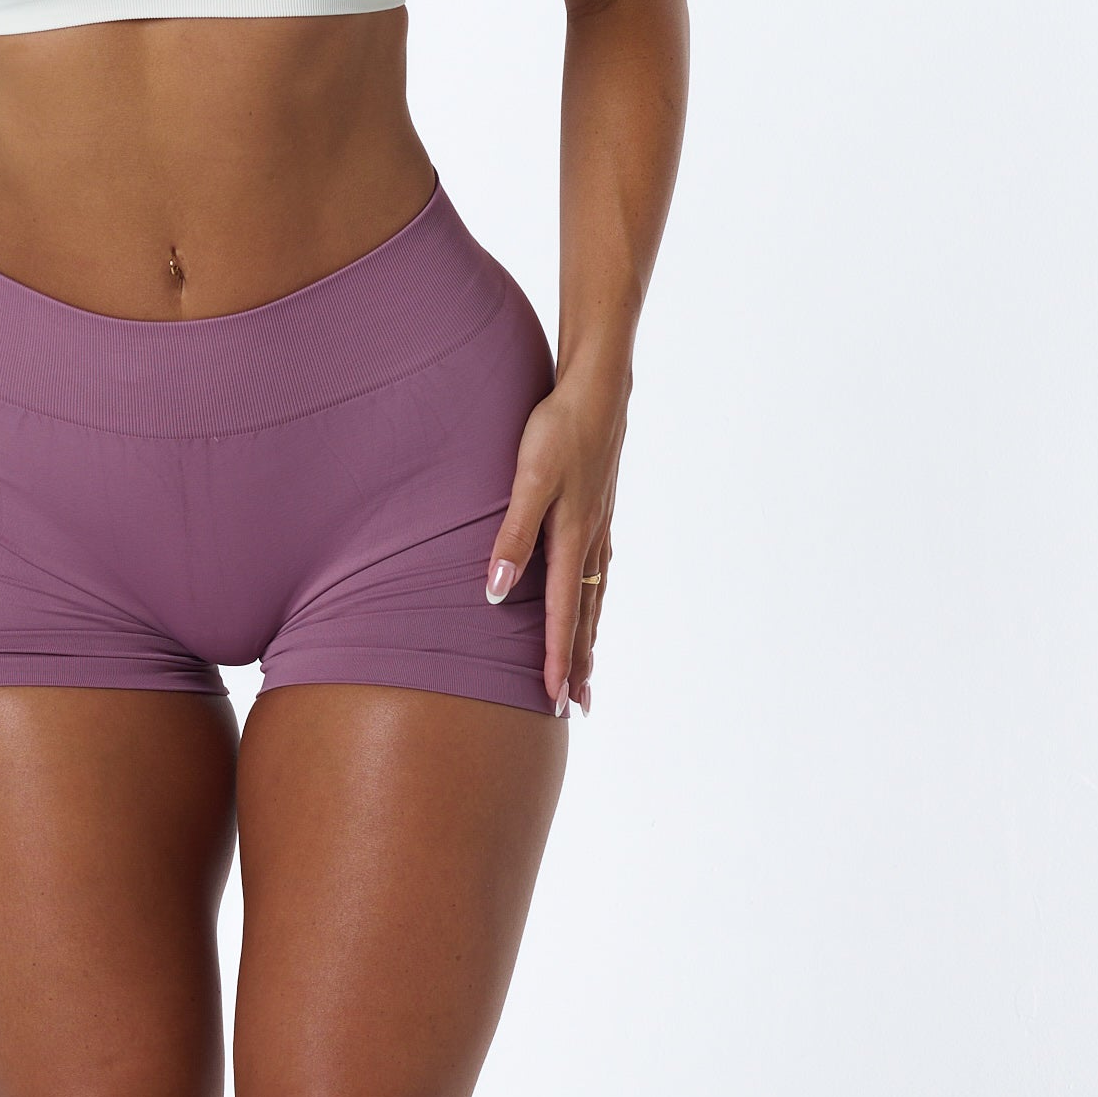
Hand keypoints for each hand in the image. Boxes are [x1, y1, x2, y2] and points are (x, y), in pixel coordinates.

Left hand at [485, 378, 623, 716]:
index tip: (555, 701)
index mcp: (571, 540)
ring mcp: (599, 527)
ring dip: (591, 637)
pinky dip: (595, 602)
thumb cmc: (558, 430)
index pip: (563, 616)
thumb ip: (512, 536)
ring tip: (589, 671)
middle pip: (586, 617)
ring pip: (595, 597)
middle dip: (581, 663)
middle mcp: (590, 542)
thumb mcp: (529, 480)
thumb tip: (498, 593)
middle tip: (578, 707)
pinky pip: (598, 573)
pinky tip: (593, 603)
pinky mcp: (599, 512)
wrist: (597, 389)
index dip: (557, 660)